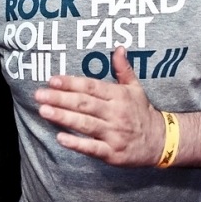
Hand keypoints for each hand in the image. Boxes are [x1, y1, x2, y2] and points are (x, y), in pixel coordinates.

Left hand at [34, 46, 164, 166]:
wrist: (161, 141)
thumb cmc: (142, 112)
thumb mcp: (136, 88)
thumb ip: (123, 69)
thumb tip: (118, 48)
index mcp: (119, 96)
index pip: (91, 87)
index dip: (71, 83)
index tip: (52, 79)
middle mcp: (116, 114)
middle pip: (84, 104)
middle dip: (60, 98)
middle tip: (39, 94)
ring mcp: (114, 134)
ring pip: (85, 124)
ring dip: (63, 117)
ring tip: (43, 111)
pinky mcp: (112, 153)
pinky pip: (92, 148)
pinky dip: (76, 143)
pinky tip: (60, 138)